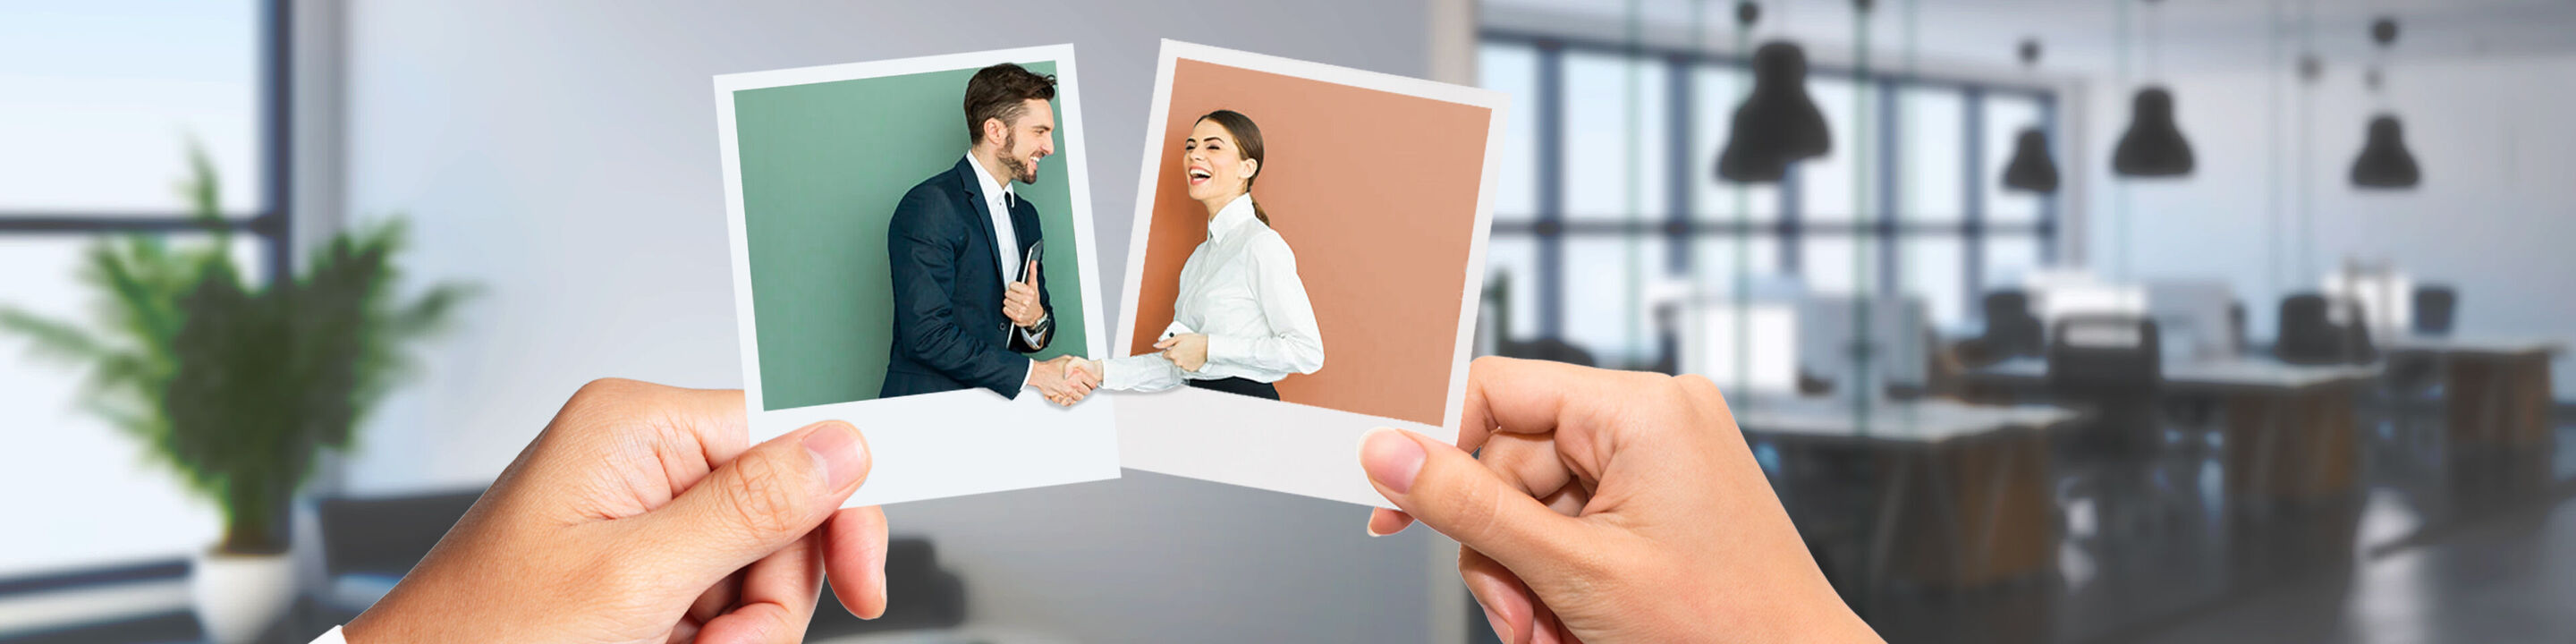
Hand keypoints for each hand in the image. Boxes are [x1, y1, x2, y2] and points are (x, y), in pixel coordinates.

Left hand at [345, 379, 887, 643]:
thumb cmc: (482, 639)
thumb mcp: (633, 581)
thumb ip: (747, 510)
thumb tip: (841, 445)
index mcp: (635, 428)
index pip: (788, 437)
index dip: (836, 510)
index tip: (863, 580)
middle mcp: (640, 461)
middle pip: (782, 518)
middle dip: (767, 598)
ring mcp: (638, 520)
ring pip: (757, 574)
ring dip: (738, 634)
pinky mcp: (636, 574)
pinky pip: (719, 605)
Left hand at [1003, 260, 1043, 327]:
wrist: (1036, 315)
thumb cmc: (1034, 300)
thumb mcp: (1034, 286)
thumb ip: (1032, 272)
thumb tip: (1032, 262)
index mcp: (1030, 292)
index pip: (1012, 285)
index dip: (1013, 287)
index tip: (1017, 289)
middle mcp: (1026, 301)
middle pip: (1007, 293)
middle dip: (1011, 295)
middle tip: (1017, 297)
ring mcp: (1022, 310)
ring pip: (1006, 301)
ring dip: (1009, 302)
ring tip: (1016, 303)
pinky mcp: (1017, 317)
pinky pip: (1005, 310)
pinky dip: (1008, 310)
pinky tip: (1014, 309)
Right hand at [1028, 355, 1096, 405]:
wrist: (1039, 374)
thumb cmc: (1050, 366)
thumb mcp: (1066, 359)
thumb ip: (1076, 363)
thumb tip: (1082, 367)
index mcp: (1077, 374)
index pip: (1092, 383)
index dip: (1091, 383)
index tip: (1090, 383)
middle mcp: (1073, 383)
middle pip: (1087, 392)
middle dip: (1085, 389)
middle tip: (1082, 387)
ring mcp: (1067, 391)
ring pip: (1079, 398)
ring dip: (1077, 395)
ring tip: (1075, 390)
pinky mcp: (1061, 396)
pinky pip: (1070, 402)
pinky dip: (1070, 400)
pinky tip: (1068, 395)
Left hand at [1153, 333, 1208, 371]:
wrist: (1208, 346)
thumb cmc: (1195, 340)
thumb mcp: (1179, 337)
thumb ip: (1166, 342)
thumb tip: (1156, 345)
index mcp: (1173, 354)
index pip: (1165, 355)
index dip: (1170, 350)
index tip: (1175, 347)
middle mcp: (1177, 362)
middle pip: (1172, 359)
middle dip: (1177, 354)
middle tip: (1184, 348)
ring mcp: (1184, 366)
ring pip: (1180, 363)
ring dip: (1182, 358)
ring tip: (1190, 351)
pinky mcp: (1190, 369)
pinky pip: (1186, 366)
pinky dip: (1188, 362)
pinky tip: (1193, 356)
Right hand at [1359, 357, 1879, 643]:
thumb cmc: (1725, 629)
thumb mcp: (1573, 571)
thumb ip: (1469, 507)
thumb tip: (1387, 454)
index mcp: (1642, 407)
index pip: (1497, 389)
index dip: (1439, 448)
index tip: (1398, 502)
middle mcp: (1655, 416)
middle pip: (1509, 460)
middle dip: (1501, 547)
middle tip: (1517, 614)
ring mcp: (1661, 455)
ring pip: (1534, 502)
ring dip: (1527, 575)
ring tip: (1552, 631)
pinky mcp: (1662, 493)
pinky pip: (1573, 519)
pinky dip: (1560, 576)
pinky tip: (1573, 621)